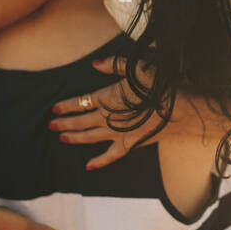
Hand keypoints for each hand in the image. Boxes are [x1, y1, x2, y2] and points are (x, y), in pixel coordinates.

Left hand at [49, 56, 156, 171]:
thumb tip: (94, 64)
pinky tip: (88, 165)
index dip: (66, 105)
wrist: (179, 110)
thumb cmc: (160, 86)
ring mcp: (117, 133)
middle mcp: (108, 118)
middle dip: (64, 123)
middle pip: (81, 121)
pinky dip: (99, 161)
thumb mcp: (137, 68)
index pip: (80, 102)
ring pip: (90, 137)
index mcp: (107, 98)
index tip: (54, 108)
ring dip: (75, 138)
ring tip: (61, 138)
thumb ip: (114, 65)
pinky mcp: (129, 144)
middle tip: (51, 125)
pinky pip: (110, 155)